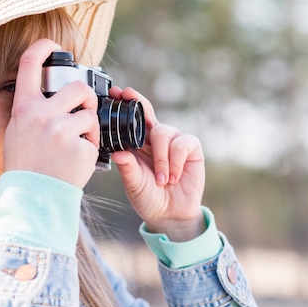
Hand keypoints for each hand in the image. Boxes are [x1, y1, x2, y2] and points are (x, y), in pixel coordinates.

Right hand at [2, 39, 99, 187]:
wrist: (33, 198)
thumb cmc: (26, 166)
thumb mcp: (17, 132)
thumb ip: (32, 111)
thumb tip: (50, 94)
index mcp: (24, 109)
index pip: (29, 64)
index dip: (42, 47)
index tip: (53, 45)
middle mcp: (42, 115)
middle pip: (78, 87)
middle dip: (87, 97)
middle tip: (85, 109)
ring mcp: (63, 131)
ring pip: (90, 115)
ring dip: (89, 128)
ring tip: (77, 145)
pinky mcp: (81, 148)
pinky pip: (93, 140)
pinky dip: (89, 150)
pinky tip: (75, 162)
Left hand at [110, 87, 205, 241]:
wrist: (170, 214)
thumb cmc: (149, 197)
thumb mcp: (133, 183)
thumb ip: (127, 167)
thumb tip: (118, 152)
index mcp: (138, 143)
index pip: (132, 118)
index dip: (126, 104)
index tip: (116, 92)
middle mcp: (156, 138)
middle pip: (147, 112)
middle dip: (138, 102)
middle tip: (128, 96)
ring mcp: (174, 141)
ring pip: (163, 133)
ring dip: (161, 158)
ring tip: (161, 180)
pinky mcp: (191, 149)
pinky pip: (182, 144)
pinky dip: (176, 161)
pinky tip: (173, 177)